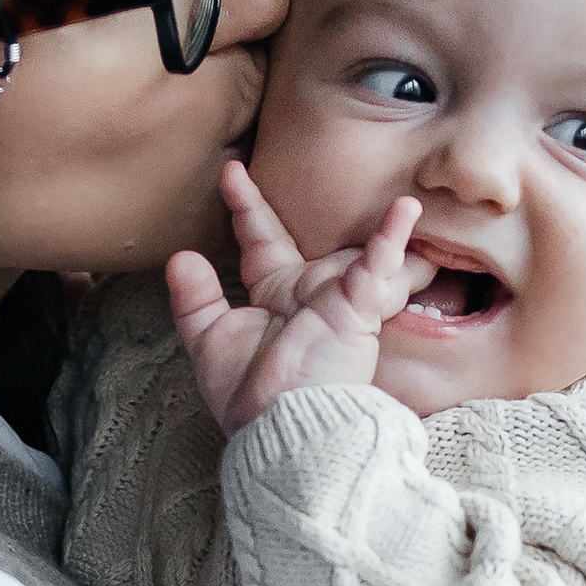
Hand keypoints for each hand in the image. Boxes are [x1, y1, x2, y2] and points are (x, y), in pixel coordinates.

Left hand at [165, 161, 424, 434]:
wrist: (279, 427)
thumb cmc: (250, 397)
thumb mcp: (211, 342)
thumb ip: (196, 300)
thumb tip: (180, 258)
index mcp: (277, 296)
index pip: (262, 239)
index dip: (248, 206)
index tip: (230, 173)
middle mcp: (311, 292)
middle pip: (321, 239)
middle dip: (324, 206)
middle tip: (313, 159)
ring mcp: (338, 298)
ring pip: (366, 254)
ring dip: (386, 227)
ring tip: (403, 190)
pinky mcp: (358, 309)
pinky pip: (380, 266)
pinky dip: (393, 238)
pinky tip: (405, 208)